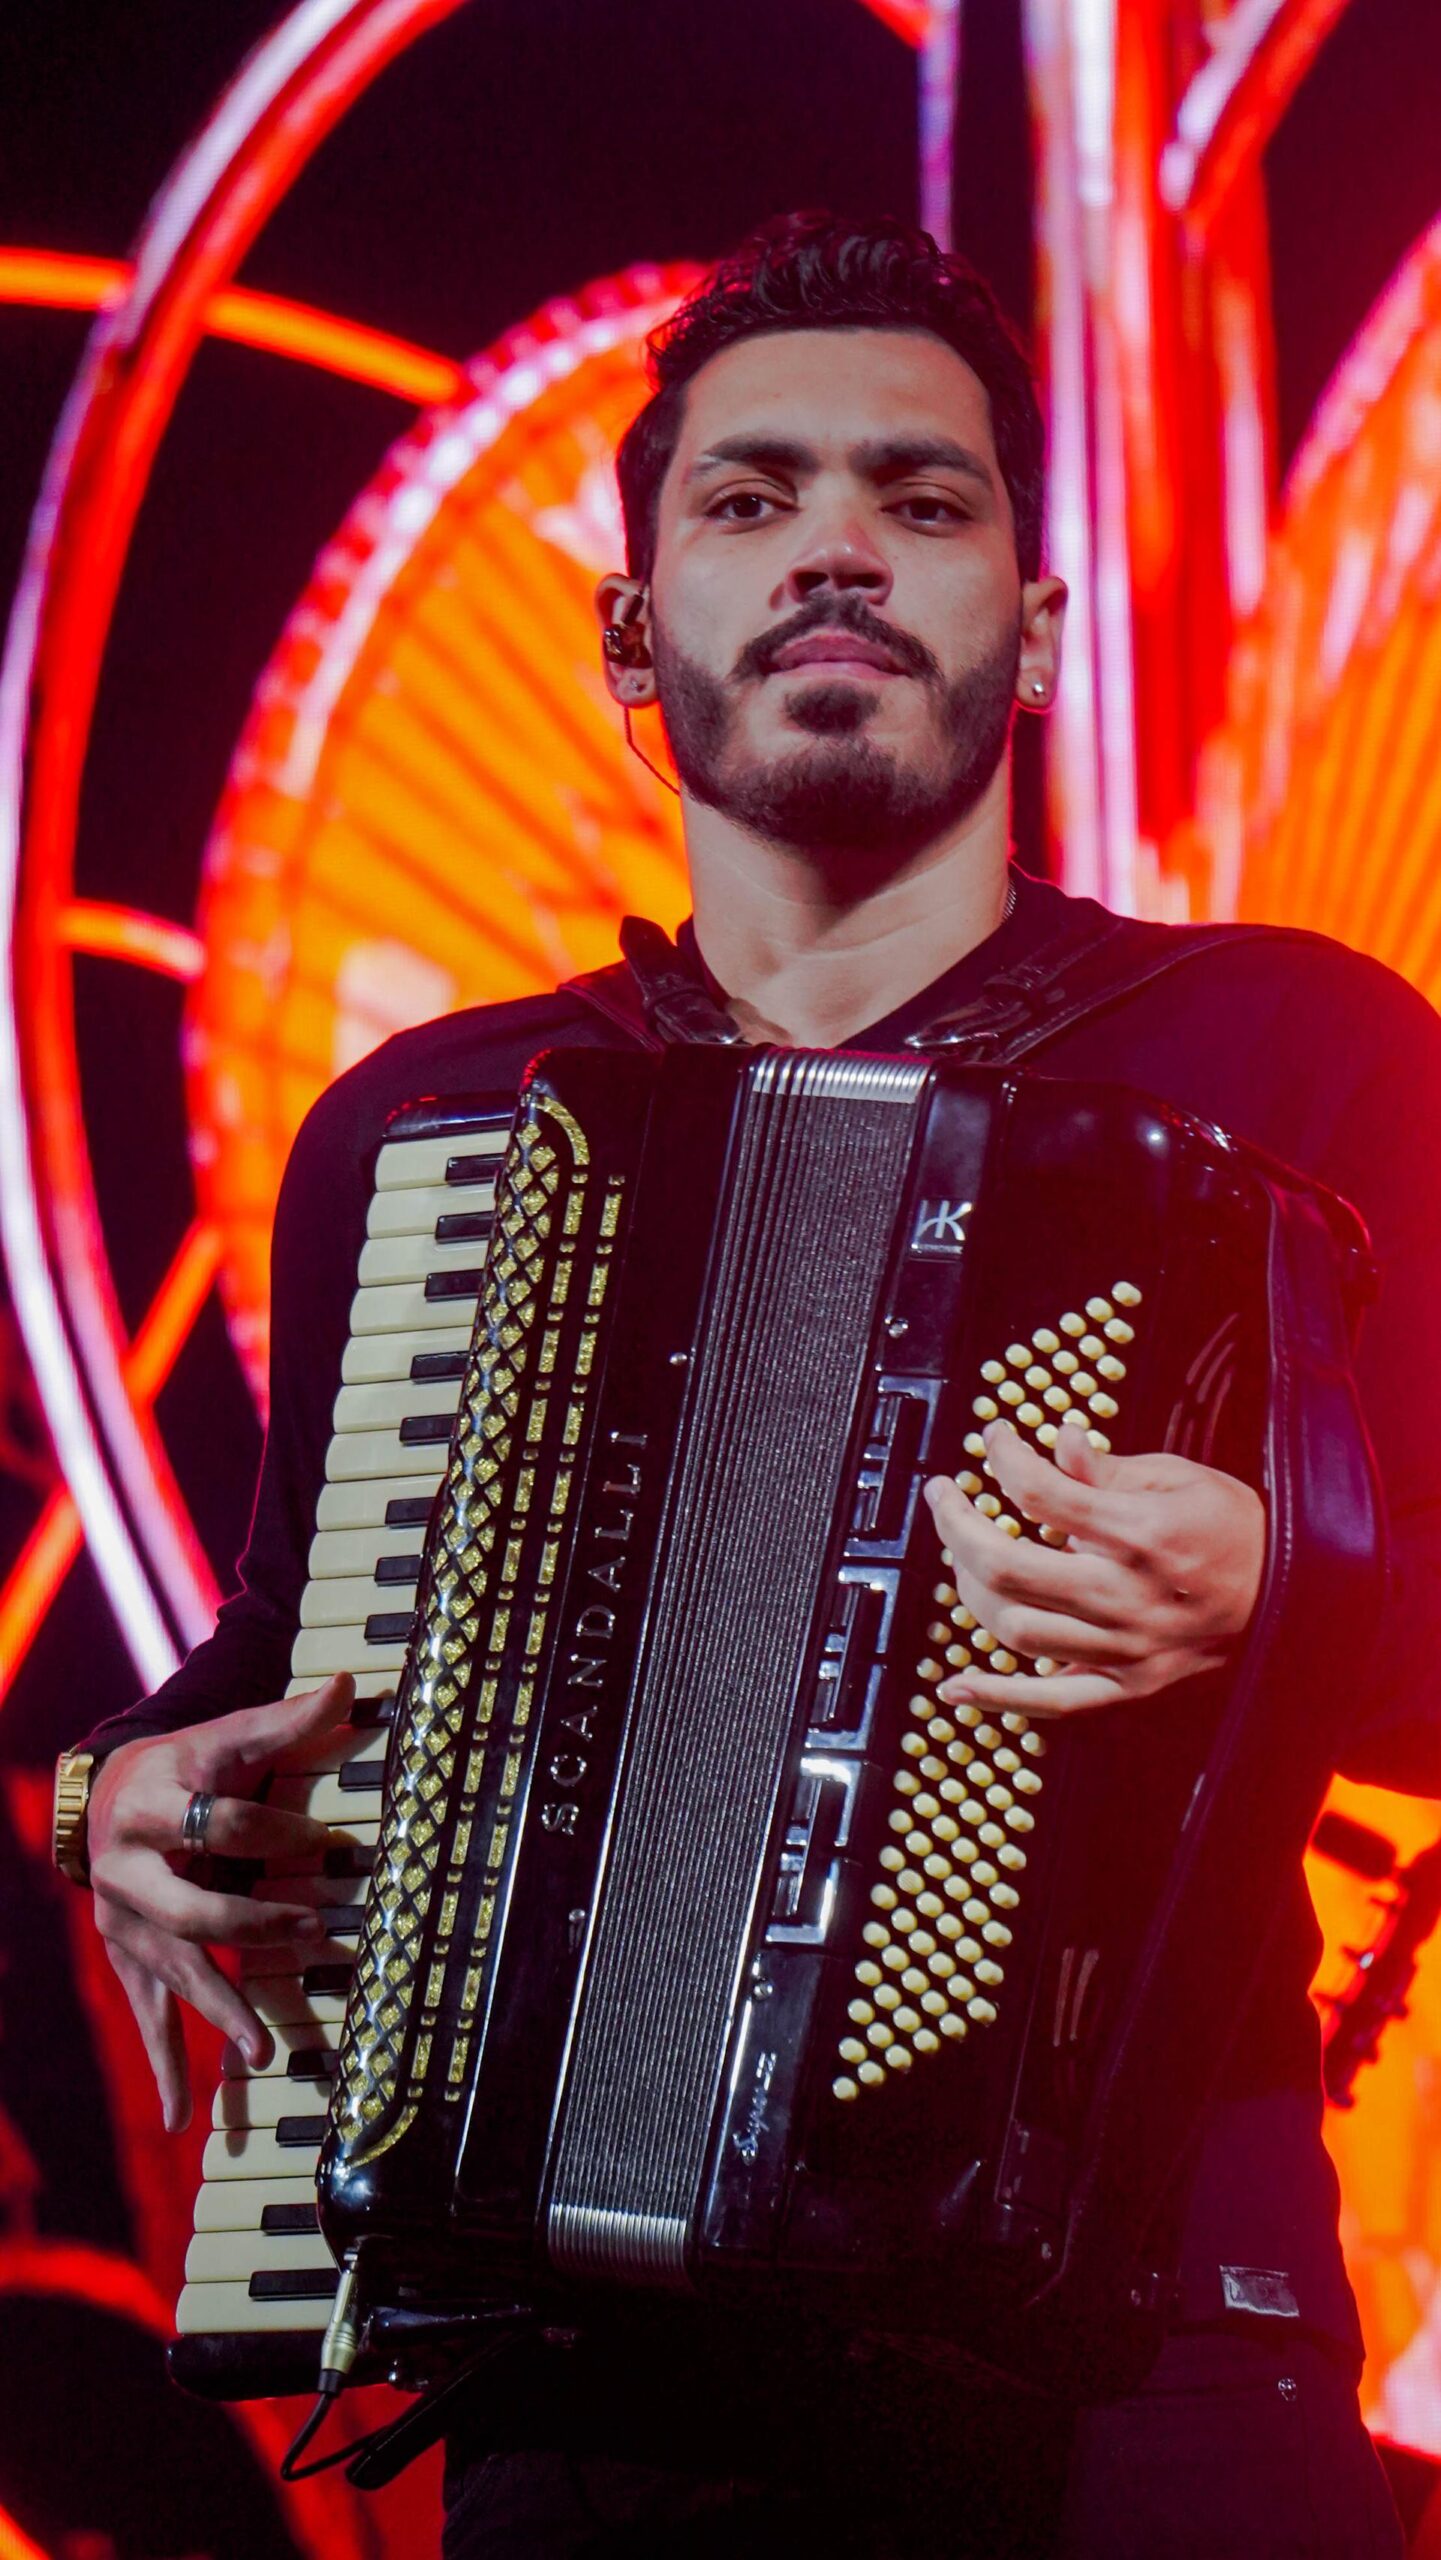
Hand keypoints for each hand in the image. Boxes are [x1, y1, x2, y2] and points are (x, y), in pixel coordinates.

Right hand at [88, 1674, 353, 2131]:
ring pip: (170, 1969)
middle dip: (249, 1924)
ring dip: (217, 2008)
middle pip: (187, 1907)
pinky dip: (165, 2068)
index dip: (279, 1830)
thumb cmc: (182, 1763)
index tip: (332, 1846)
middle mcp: (129, 1868)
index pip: (221, 1822)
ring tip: (261, 2048)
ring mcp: (123, 1921)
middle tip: (312, 1930)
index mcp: (154, 1805)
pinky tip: (182, 2118)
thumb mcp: (225, 1736)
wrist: (102, 1793)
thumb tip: (347, 1688)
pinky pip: (146, 2015)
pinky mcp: (126, 1956)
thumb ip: (285, 1720)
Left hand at [923, 1418, 1264, 1719]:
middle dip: (955, 1525)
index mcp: (1138, 1534)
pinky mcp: (1127, 1682)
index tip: (991, 1439)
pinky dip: (997, 1697)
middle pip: (1005, 1565)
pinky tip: (956, 1684)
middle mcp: (1124, 1595)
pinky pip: (1051, 1701)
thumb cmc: (1235, 1530)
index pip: (1039, 1491)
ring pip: (1015, 1629)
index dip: (1000, 1457)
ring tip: (964, 1558)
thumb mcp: (1178, 1478)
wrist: (1294, 1595)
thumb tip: (1055, 1443)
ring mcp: (1123, 1646)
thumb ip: (1106, 1469)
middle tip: (945, 1497)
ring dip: (970, 1590)